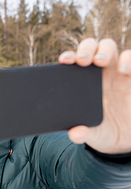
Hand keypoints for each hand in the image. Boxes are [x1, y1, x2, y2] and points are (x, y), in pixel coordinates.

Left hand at [58, 38, 130, 154]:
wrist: (125, 140)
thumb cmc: (103, 131)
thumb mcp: (93, 135)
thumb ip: (83, 134)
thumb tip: (74, 134)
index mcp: (82, 83)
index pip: (73, 62)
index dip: (69, 57)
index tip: (63, 61)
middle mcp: (99, 73)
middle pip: (91, 48)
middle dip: (86, 49)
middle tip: (83, 61)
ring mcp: (118, 73)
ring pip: (109, 48)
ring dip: (104, 50)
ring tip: (100, 60)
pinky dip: (129, 59)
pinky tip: (124, 70)